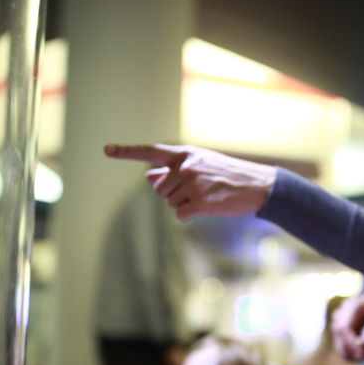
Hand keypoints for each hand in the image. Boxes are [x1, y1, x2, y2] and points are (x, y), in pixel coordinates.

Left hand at [103, 144, 276, 220]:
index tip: (107, 149)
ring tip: (206, 196)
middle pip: (159, 189)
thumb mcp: (200, 164)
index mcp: (184, 154)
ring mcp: (192, 184)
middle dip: (171, 193)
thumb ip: (172, 170)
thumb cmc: (227, 174)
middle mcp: (185, 166)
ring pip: (169, 203)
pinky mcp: (200, 203)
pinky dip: (190, 214)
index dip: (126, 151)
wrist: (256, 185)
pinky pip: (180, 215)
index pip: (150, 152)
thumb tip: (148, 176)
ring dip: (184, 204)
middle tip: (195, 190)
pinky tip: (207, 207)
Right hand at [331, 289, 363, 361]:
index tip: (361, 355)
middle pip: (340, 338)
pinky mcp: (338, 333)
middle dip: (357, 351)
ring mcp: (336, 324)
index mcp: (351, 307)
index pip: (343, 327)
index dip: (350, 343)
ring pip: (340, 347)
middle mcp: (339, 314)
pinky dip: (354, 354)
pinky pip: (342, 349)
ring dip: (357, 355)